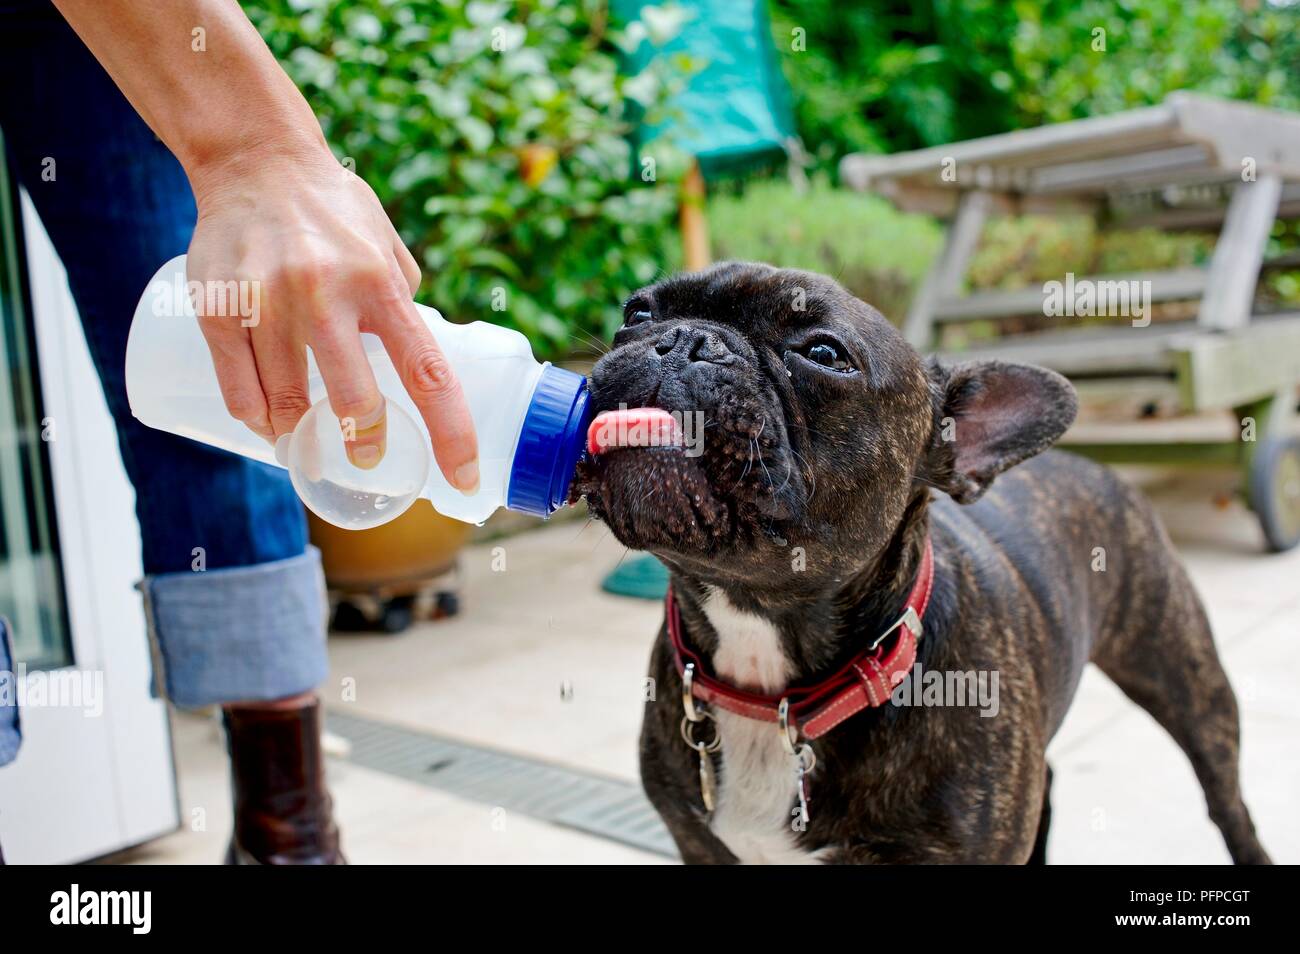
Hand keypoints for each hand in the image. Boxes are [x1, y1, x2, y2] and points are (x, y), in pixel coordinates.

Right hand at [186, 144, 478, 492]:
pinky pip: (238, 390)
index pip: (428, 374)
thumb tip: (424, 361)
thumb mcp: (387, 246)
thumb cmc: (333, 212)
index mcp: (381, 284)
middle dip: (364, 443)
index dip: (451, 434)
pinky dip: (257, 420)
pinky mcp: (218, 307)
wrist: (255, 159)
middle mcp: (326, 293)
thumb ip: (405, 302)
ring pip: (287, 404)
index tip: (462, 479)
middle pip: (353, 401)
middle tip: (365, 455)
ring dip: (301, 437)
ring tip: (306, 441)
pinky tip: (268, 425)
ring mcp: (266, 301)